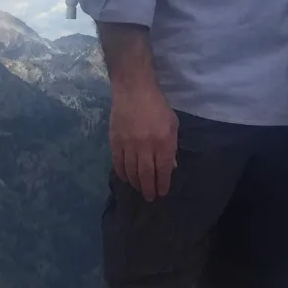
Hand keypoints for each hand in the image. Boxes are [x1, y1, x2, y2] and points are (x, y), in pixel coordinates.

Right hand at [109, 83, 177, 202]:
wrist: (133, 89)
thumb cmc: (157, 105)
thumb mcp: (172, 124)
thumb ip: (172, 146)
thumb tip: (171, 167)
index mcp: (163, 142)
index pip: (163, 171)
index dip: (162, 185)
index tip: (162, 192)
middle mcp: (146, 146)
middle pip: (146, 175)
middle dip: (149, 189)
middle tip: (150, 197)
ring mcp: (129, 145)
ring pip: (131, 172)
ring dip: (136, 184)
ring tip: (139, 189)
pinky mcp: (115, 141)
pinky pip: (118, 163)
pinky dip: (122, 173)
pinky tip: (126, 177)